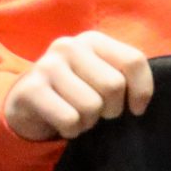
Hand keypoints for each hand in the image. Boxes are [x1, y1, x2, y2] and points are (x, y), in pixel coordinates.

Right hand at [0, 32, 153, 141]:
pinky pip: (69, 118)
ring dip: (89, 121)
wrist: (28, 104)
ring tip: (78, 116)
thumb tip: (141, 102)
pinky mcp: (31, 88)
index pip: (133, 61)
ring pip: (92, 105)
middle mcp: (69, 46)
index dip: (142, 91)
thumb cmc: (77, 92)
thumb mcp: (103, 78)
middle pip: (114, 85)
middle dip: (112, 109)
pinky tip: (64, 124)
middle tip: (98, 112)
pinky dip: (72, 129)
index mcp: (93, 41)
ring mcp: (47, 65)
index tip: (136, 109)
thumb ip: (126, 78)